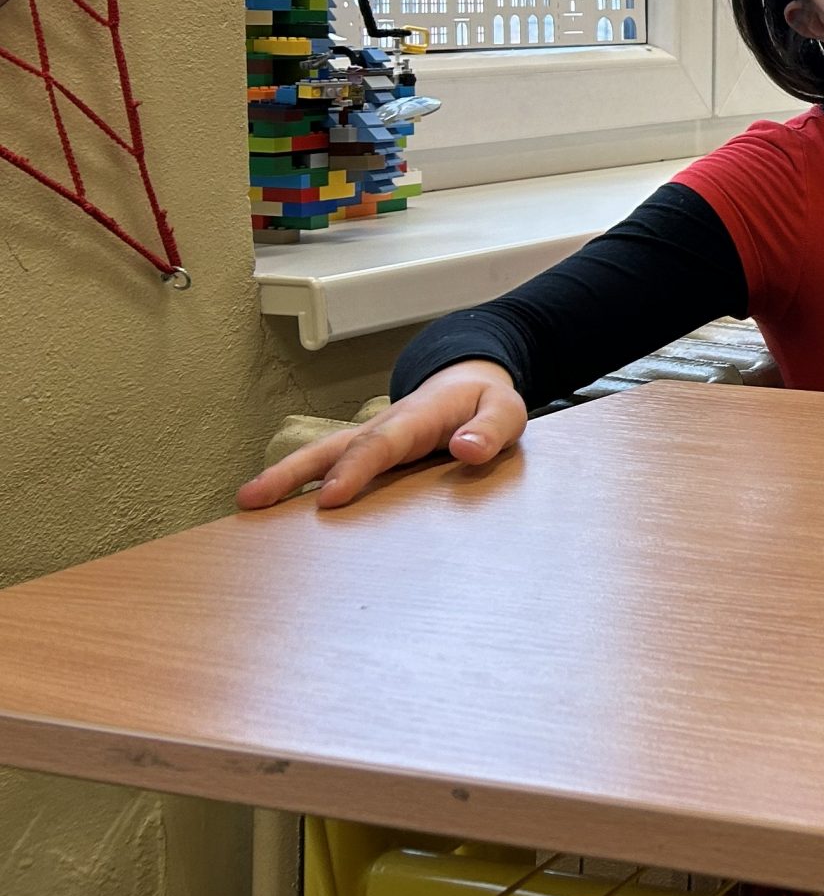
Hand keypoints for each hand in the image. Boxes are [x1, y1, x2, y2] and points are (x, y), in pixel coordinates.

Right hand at [236, 360, 527, 510]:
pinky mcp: (364, 454)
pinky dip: (298, 485)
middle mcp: (384, 427)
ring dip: (284, 477)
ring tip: (245, 503)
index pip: (382, 444)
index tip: (331, 497)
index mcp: (417, 418)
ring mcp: (369, 440)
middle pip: (333, 448)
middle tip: (254, 498)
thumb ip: (491, 429)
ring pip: (321, 456)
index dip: (355, 468)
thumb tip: (467, 449)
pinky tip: (270, 512)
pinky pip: (328, 467)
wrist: (467, 383)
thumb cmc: (484, 403)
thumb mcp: (506, 411)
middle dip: (294, 472)